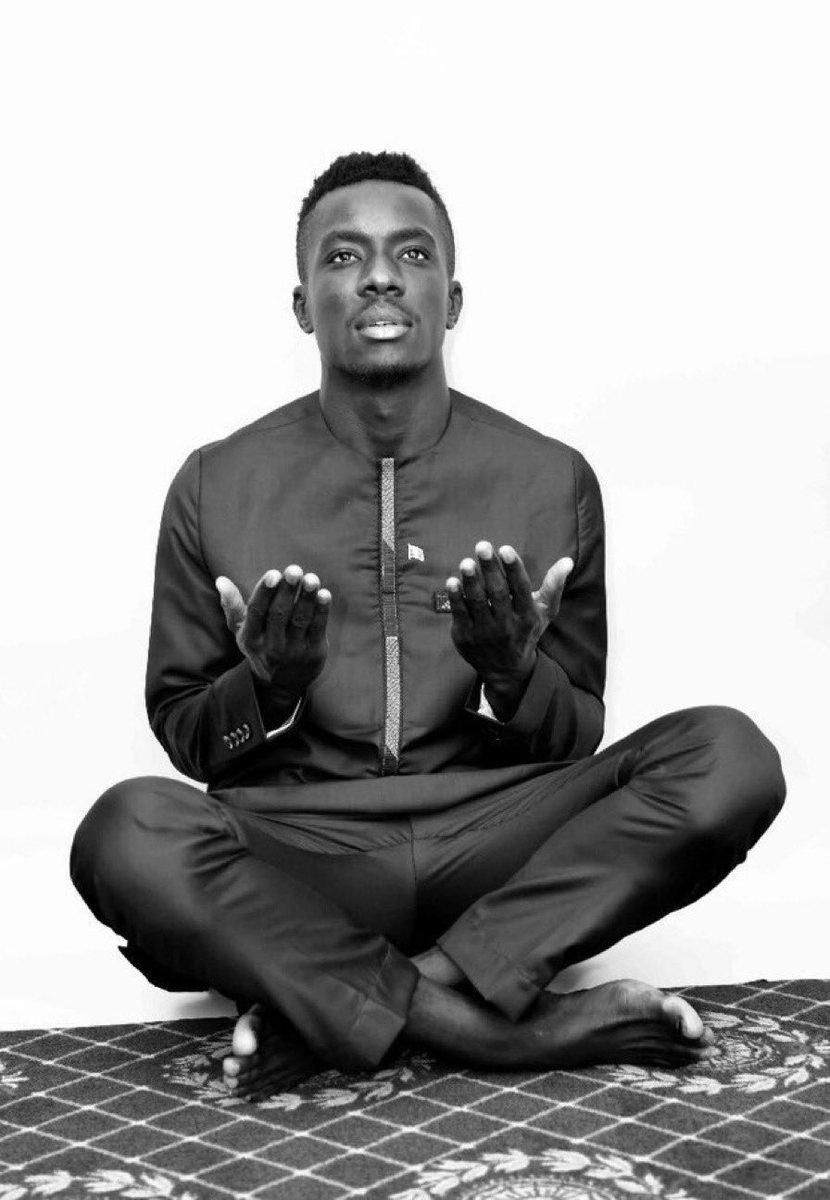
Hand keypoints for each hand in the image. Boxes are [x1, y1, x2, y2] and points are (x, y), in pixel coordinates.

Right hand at [215, 565, 330, 706]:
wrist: (281, 685)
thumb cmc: (260, 646)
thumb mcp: (242, 630)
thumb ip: (232, 605)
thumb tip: (221, 580)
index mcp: (251, 637)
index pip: (256, 612)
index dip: (265, 592)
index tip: (273, 574)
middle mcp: (271, 646)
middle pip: (279, 614)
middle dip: (287, 591)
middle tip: (294, 570)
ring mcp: (293, 650)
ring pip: (299, 620)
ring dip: (307, 598)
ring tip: (311, 579)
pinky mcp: (313, 652)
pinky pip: (317, 629)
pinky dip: (321, 611)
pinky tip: (324, 594)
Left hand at [447, 542, 572, 719]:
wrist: (506, 670)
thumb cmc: (526, 632)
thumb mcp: (544, 612)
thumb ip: (554, 586)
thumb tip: (567, 561)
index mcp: (527, 616)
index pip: (521, 589)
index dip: (513, 569)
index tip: (506, 549)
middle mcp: (507, 625)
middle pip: (498, 593)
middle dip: (490, 568)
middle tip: (482, 546)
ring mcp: (485, 632)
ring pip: (478, 603)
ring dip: (471, 581)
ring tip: (466, 562)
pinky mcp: (466, 636)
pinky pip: (460, 614)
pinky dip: (456, 598)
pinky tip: (452, 581)